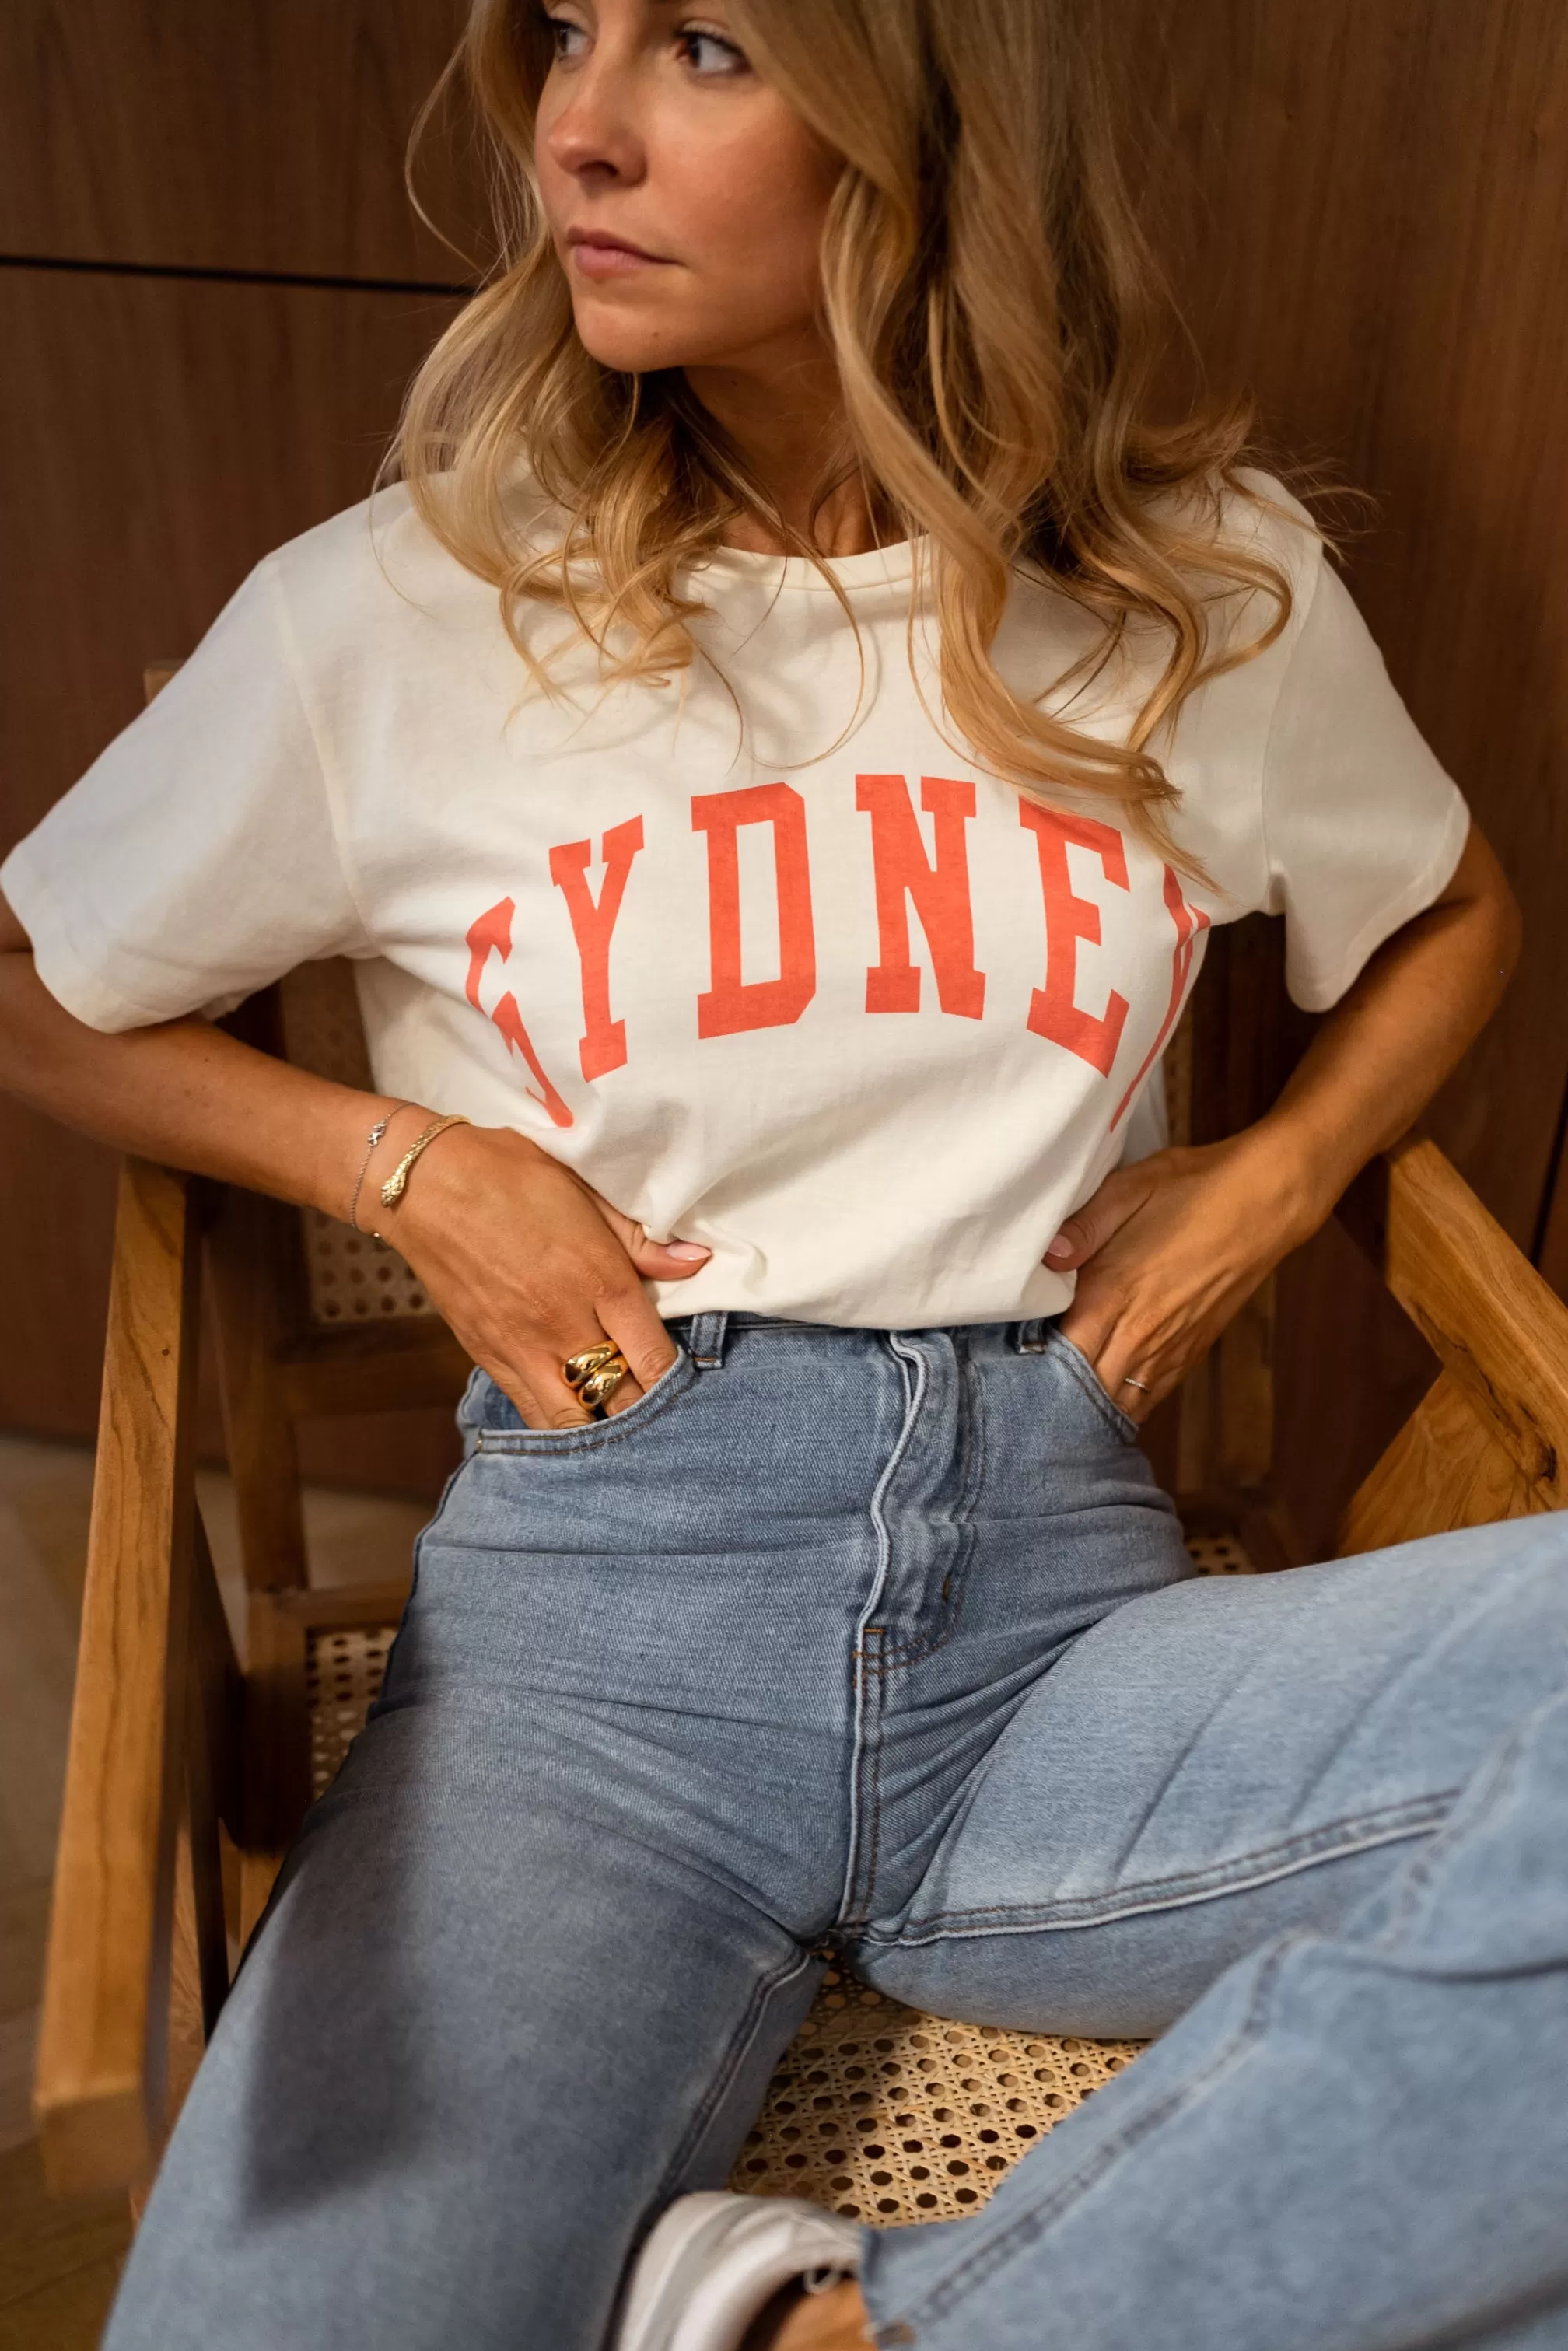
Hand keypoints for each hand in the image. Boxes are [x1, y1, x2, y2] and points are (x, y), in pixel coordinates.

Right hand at [368, 1116, 709, 1428]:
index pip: (652, 1356)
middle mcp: (563, 1325)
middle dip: (645, 1412)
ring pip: (572, 1421)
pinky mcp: (487, 1357)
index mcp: (599, 1279)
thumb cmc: (511, 1175)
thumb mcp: (585, 1192)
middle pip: (618, 1399)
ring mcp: (522, 1348)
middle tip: (663, 1412)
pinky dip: (556, 1423)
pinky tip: (573, 1419)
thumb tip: (697, 1261)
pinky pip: (530, 1411)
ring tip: (618, 1422)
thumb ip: (641, 1239)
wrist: (425, 1185)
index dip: (674, 1379)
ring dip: (600, 1427)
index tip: (684, 1381)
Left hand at [1044, 1130, 1321, 1423]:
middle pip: (1084, 1388)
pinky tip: (1104, 1405)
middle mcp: (1140, 1331)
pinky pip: (1151, 1395)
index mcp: (1114, 1293)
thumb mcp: (1129, 1188)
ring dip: (1087, 1408)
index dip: (1029, 1363)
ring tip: (1056, 1411)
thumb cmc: (1193, 1188)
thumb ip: (1082, 1227)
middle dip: (1052, 1396)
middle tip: (1022, 1398)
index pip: (1058, 1352)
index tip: (1006, 1365)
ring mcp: (1170, 1346)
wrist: (1266, 1202)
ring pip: (1118, 1401)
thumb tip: (1044, 1258)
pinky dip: (1124, 1405)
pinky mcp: (1193, 1349)